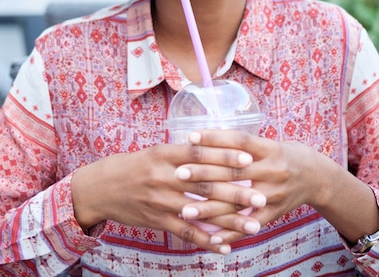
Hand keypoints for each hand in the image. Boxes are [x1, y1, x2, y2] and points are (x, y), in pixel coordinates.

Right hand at [71, 140, 264, 253]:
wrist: (102, 187)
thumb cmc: (136, 166)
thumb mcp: (157, 152)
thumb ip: (184, 153)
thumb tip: (215, 147)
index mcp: (167, 154)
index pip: (200, 153)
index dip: (225, 155)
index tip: (249, 158)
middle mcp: (165, 177)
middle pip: (206, 184)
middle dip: (236, 191)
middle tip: (261, 196)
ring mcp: (161, 201)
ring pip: (200, 212)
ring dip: (229, 221)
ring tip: (253, 226)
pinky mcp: (157, 221)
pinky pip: (185, 233)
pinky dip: (206, 241)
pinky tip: (225, 247)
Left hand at [174, 130, 322, 245]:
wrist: (315, 176)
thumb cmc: (282, 155)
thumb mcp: (266, 144)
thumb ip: (240, 144)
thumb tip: (202, 139)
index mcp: (269, 148)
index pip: (239, 141)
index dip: (215, 138)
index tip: (190, 139)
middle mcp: (273, 170)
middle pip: (234, 172)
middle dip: (204, 174)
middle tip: (178, 173)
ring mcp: (274, 194)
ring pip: (238, 202)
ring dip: (210, 208)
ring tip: (185, 210)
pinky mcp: (274, 214)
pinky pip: (250, 225)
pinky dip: (230, 232)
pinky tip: (211, 238)